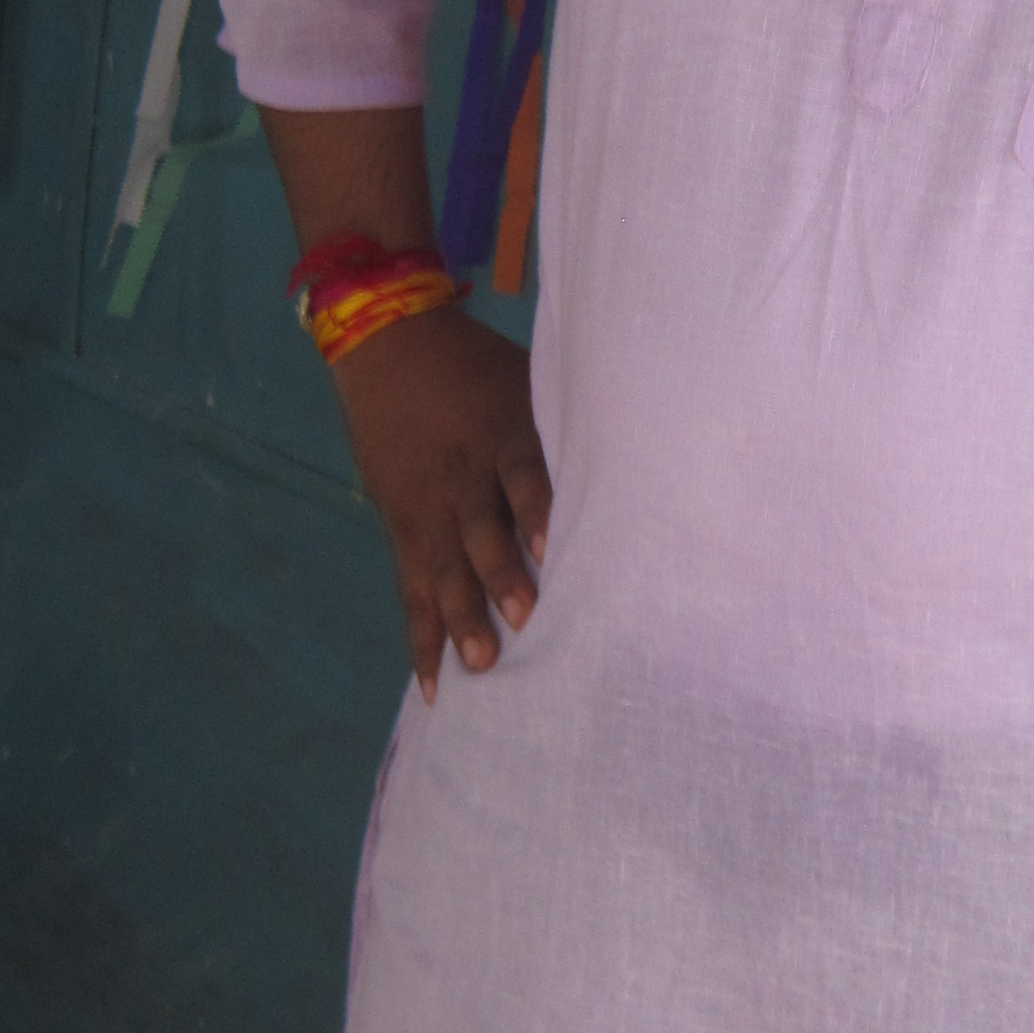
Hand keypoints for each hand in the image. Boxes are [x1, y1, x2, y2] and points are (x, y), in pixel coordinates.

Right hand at [333, 308, 551, 697]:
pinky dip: (422, 638)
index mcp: (502, 432)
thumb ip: (570, 427)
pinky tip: (438, 685)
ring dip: (462, 617)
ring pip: (444, 569)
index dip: (537, 507)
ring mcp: (429, 507)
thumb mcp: (528, 381)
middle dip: (501, 576)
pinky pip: (412, 592)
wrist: (387, 347)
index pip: (522, 472)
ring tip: (481, 664)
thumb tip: (646, 464)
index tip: (554, 545)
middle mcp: (464, 475)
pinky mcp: (403, 530)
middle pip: (481, 530)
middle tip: (526, 620)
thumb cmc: (480, 371)